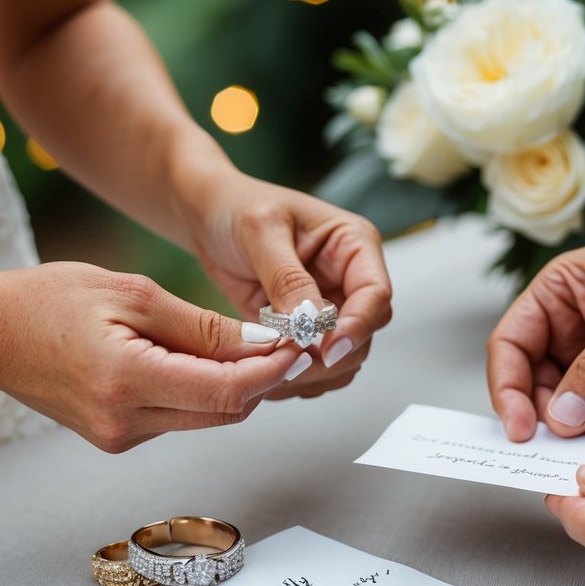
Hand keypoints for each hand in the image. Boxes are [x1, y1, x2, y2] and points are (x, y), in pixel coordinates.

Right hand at [0, 262, 304, 451]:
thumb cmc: (48, 299)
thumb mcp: (130, 292)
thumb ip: (199, 325)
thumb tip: (260, 343)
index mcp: (128, 382)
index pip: (226, 391)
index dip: (271, 371)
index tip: (298, 345)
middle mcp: (125, 424)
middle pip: (224, 412)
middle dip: (259, 379)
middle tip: (280, 339)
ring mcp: (119, 438)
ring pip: (203, 416)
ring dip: (229, 384)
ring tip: (235, 339)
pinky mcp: (116, 438)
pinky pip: (177, 416)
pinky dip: (196, 389)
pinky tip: (191, 356)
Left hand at [188, 173, 391, 398]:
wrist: (208, 218)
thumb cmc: (237, 208)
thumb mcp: (262, 232)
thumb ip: (288, 280)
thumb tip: (312, 326)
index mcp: (353, 245)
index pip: (376, 295)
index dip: (357, 326)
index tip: (327, 350)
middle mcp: (348, 280)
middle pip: (363, 334)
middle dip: (328, 356)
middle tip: (287, 364)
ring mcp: (328, 309)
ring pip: (342, 358)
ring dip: (312, 372)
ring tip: (271, 371)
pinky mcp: (304, 332)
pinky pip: (314, 366)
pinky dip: (296, 377)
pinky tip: (266, 374)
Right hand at [487, 213, 584, 442]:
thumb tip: (561, 418)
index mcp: (559, 295)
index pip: (510, 346)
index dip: (507, 388)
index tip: (520, 429)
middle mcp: (572, 332)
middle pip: (535, 388)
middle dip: (549, 420)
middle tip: (566, 448)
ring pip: (569, 415)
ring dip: (584, 434)